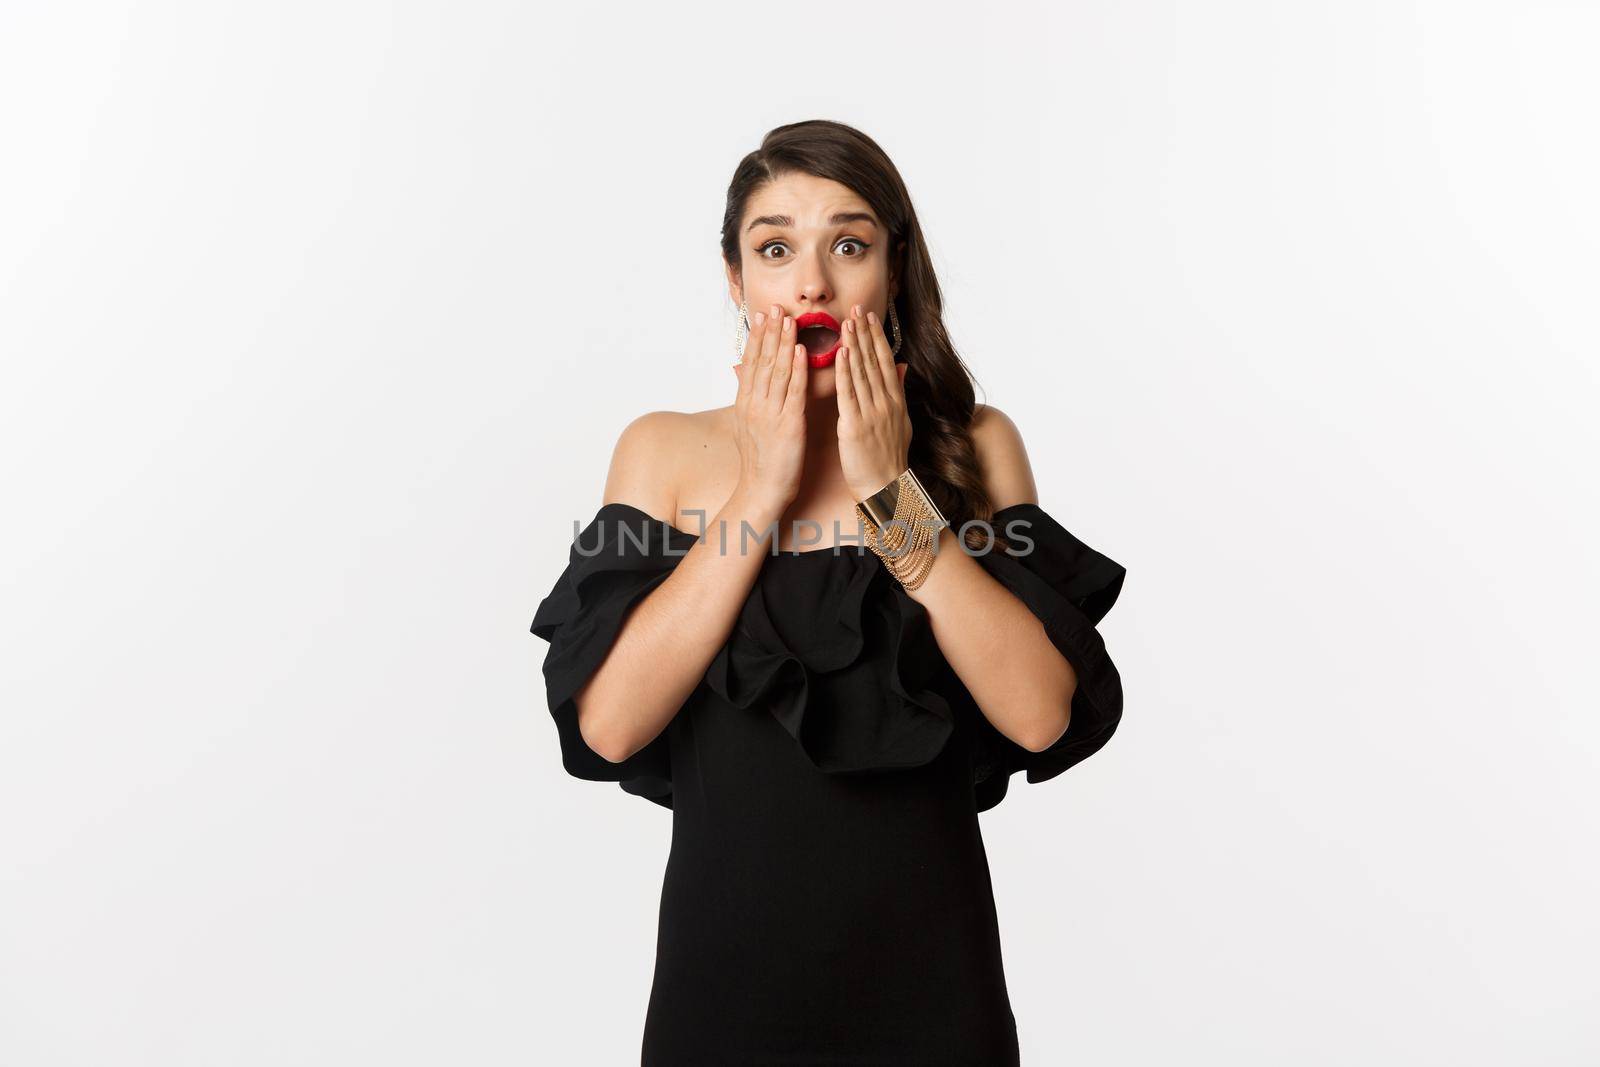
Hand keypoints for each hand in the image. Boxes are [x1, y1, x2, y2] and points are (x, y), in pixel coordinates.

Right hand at [731, 303, 808, 512]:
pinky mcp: (787, 425)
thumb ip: (752, 401)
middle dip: (770, 332)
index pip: (751, 362)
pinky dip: (798, 370)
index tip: (763, 316)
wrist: (762, 490)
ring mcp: (770, 414)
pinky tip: (802, 352)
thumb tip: (749, 381)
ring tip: (789, 320)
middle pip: (762, 361)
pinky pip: (793, 392)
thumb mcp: (748, 426)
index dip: (757, 337)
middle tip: (776, 307)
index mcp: (746, 403)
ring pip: (777, 371)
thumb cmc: (760, 461)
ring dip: (784, 343)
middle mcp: (754, 404)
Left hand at [835, 303, 910, 500]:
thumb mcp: (901, 422)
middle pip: (873, 361)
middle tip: (856, 307)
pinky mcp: (855, 426)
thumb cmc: (889, 458)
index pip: (884, 361)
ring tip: (846, 321)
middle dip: (864, 333)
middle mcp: (885, 403)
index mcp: (894, 401)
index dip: (876, 337)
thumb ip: (899, 392)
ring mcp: (871, 414)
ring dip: (854, 344)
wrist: (885, 487)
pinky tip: (841, 352)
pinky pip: (849, 394)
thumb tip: (902, 366)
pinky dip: (845, 371)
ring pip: (861, 372)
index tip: (868, 316)